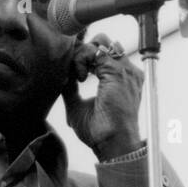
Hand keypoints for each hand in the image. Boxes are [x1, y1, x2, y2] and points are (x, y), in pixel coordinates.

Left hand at [62, 33, 144, 160]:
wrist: (113, 144)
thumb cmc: (100, 133)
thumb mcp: (78, 107)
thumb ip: (70, 89)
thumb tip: (61, 75)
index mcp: (121, 79)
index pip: (103, 53)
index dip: (85, 57)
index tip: (75, 74)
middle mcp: (126, 72)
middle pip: (103, 43)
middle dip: (84, 51)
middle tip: (75, 74)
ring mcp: (124, 70)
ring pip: (99, 43)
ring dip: (83, 55)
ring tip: (78, 78)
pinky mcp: (118, 71)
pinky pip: (95, 51)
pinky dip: (82, 59)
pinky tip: (80, 78)